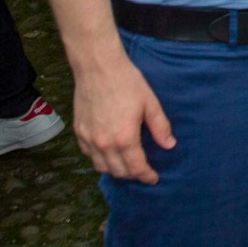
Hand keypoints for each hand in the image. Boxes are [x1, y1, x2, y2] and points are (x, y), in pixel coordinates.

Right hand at [72, 50, 175, 183]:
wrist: (98, 68)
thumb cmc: (127, 82)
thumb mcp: (150, 103)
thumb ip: (160, 127)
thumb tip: (169, 145)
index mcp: (124, 138)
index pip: (136, 167)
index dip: (146, 176)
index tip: (153, 178)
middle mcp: (104, 144)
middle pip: (118, 171)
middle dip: (132, 175)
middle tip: (142, 170)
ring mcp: (88, 139)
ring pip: (101, 167)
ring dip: (115, 170)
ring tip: (126, 164)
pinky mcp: (78, 132)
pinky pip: (88, 155)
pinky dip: (100, 159)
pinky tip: (109, 152)